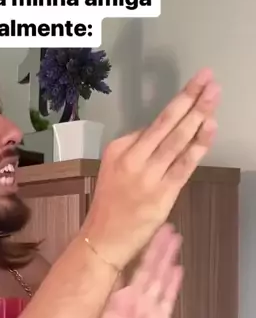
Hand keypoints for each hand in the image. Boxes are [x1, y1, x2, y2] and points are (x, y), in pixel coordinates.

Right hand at [82, 69, 218, 269]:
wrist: (103, 239)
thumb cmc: (111, 206)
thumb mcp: (115, 169)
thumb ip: (138, 151)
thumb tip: (165, 136)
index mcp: (118, 149)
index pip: (154, 125)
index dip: (179, 104)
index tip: (194, 87)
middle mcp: (132, 158)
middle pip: (166, 123)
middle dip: (190, 98)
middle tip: (208, 78)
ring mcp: (148, 176)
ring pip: (178, 140)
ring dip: (199, 115)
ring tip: (214, 95)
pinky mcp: (162, 194)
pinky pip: (185, 164)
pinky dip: (199, 145)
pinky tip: (210, 127)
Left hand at [87, 224, 181, 317]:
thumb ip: (86, 316)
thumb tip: (73, 296)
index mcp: (114, 299)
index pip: (122, 268)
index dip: (128, 250)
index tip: (131, 229)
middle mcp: (132, 299)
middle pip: (146, 267)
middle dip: (154, 246)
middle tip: (162, 224)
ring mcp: (148, 308)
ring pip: (159, 278)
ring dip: (166, 258)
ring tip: (173, 237)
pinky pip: (168, 299)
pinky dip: (173, 284)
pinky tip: (178, 269)